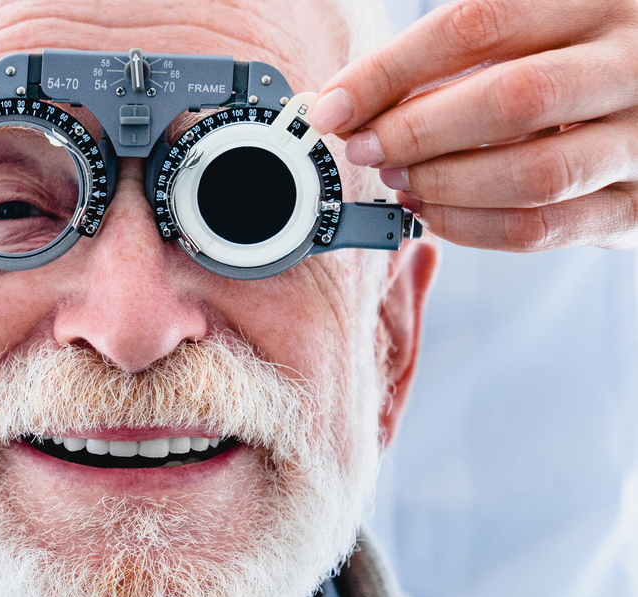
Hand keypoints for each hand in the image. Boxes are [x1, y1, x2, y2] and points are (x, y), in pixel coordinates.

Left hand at [310, 0, 637, 251]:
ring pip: (531, 174)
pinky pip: (541, 228)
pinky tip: (433, 212)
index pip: (478, 24)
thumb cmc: (580, 63)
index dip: (391, 71)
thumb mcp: (541, 30)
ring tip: (398, 180)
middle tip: (365, 148)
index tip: (334, 106)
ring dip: (445, 184)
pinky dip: (472, 227)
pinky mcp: (634, 208)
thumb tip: (352, 101)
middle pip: (510, 99)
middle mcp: (634, 65)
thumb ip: (463, 54)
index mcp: (602, 1)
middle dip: (416, 132)